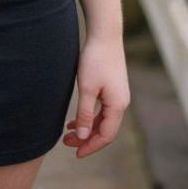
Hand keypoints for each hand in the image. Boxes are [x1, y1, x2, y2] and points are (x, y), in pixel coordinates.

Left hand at [61, 35, 130, 158]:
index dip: (91, 146)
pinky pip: (102, 109)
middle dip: (87, 139)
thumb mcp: (86, 89)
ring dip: (87, 127)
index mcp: (118, 106)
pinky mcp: (112, 87)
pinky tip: (76, 117)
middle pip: (105, 129)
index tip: (76, 153)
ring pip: (102, 119)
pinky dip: (89, 116)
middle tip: (66, 143)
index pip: (106, 135)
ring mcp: (118, 95)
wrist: (105, 35)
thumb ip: (85, 114)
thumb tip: (83, 137)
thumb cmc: (95, 60)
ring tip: (68, 133)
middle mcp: (121, 103)